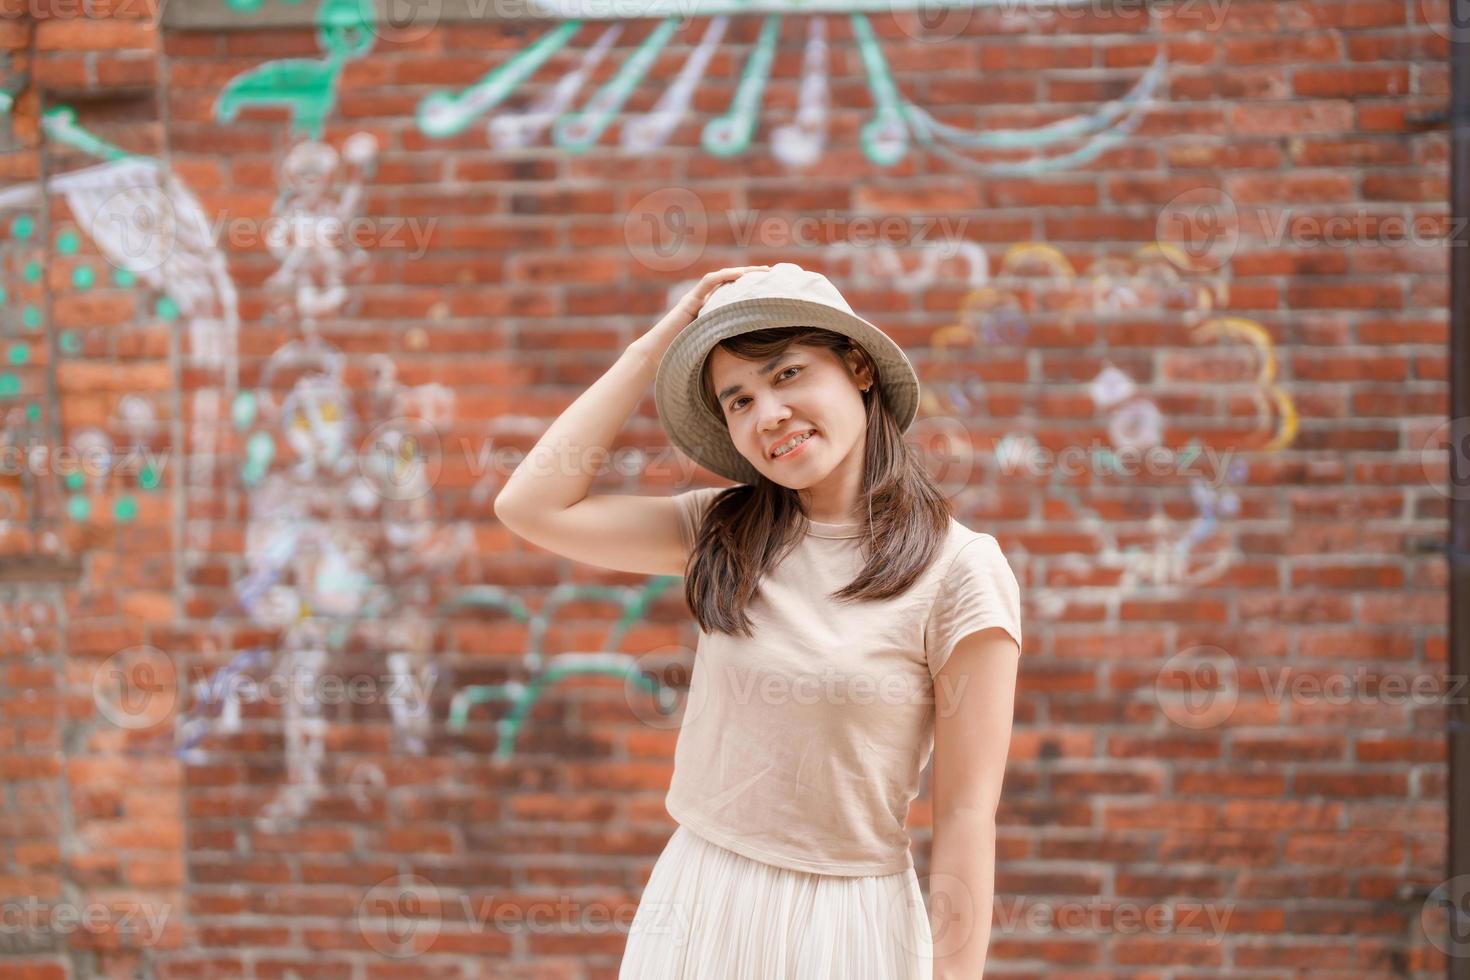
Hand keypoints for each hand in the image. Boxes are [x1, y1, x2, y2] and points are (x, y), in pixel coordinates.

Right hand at [633, 265, 770, 361]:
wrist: (656, 357)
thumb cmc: (681, 357)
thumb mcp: (712, 348)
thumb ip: (726, 342)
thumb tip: (752, 353)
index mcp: (710, 310)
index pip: (733, 292)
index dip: (750, 288)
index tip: (769, 287)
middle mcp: (703, 301)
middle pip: (730, 281)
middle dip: (750, 275)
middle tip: (770, 273)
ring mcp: (695, 299)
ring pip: (722, 277)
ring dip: (742, 272)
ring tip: (761, 271)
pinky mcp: (689, 301)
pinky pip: (708, 282)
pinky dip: (725, 276)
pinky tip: (740, 275)